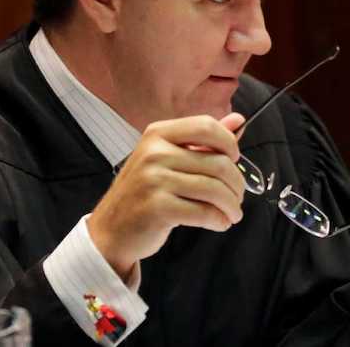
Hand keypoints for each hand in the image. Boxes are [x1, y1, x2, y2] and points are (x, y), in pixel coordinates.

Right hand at [89, 113, 246, 280]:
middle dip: (236, 184)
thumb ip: (202, 140)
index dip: (229, 144)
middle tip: (237, 197)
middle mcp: (154, 152)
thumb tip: (238, 121)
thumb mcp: (168, 158)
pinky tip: (219, 223)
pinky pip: (204, 212)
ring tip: (231, 213)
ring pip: (214, 189)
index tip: (234, 160)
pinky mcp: (158, 208)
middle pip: (218, 162)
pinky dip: (219, 220)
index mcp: (158, 133)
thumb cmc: (144, 192)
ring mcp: (154, 180)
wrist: (112, 229)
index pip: (206, 126)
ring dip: (231, 205)